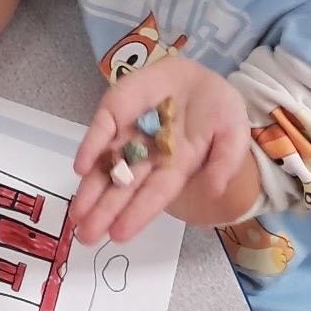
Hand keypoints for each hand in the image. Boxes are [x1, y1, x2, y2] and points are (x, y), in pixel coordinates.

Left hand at [70, 55, 252, 243]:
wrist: (201, 75)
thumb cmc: (218, 109)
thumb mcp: (233, 132)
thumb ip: (226, 161)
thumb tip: (214, 189)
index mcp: (177, 166)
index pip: (155, 194)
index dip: (138, 214)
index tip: (119, 235)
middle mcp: (149, 155)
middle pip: (124, 186)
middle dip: (104, 211)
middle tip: (85, 236)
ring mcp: (130, 133)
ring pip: (106, 164)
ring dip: (90, 189)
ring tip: (76, 214)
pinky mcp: (116, 109)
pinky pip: (102, 129)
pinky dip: (90, 146)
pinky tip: (81, 167)